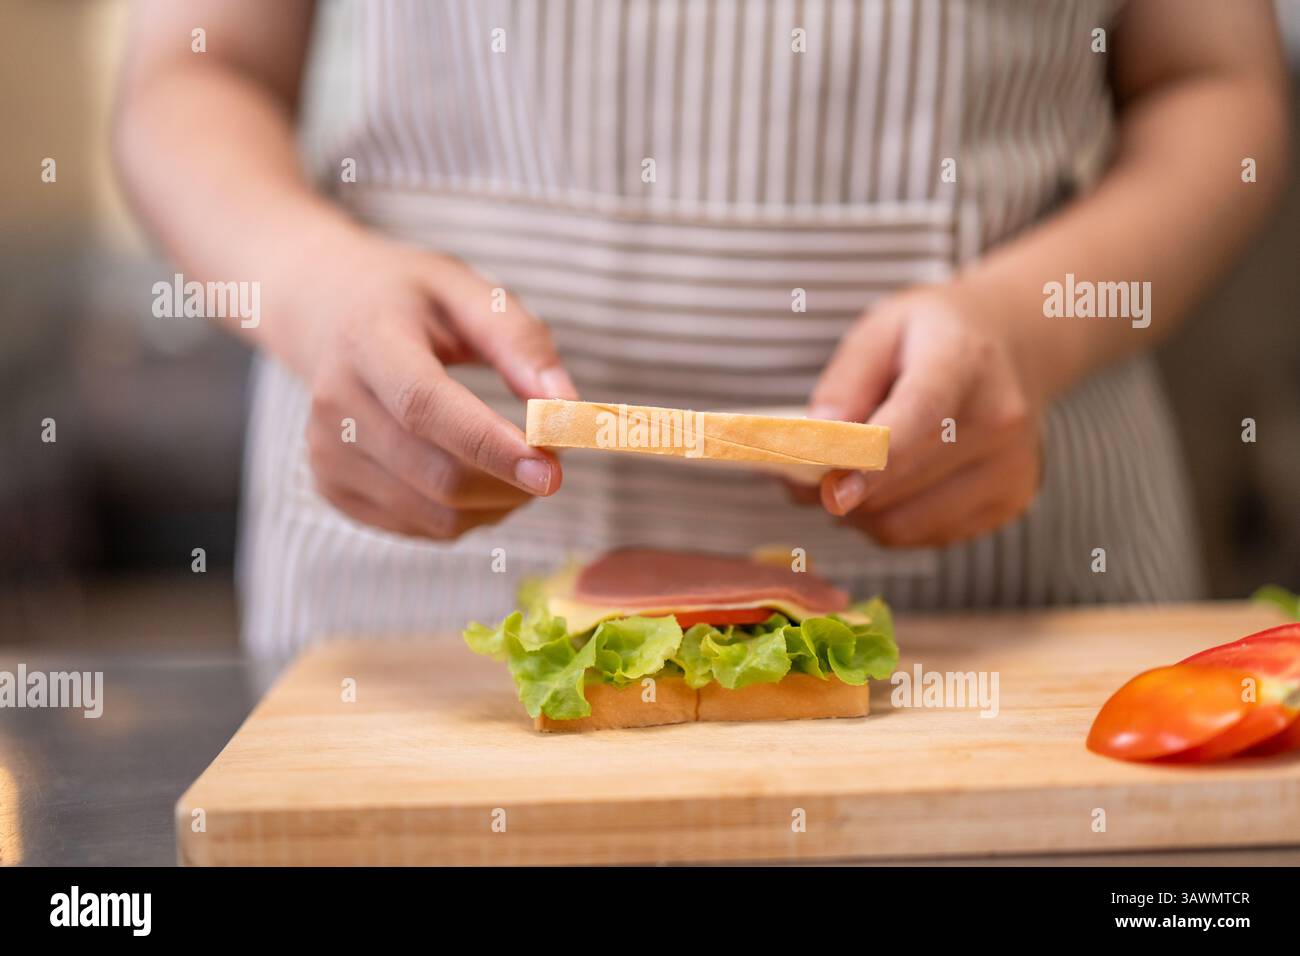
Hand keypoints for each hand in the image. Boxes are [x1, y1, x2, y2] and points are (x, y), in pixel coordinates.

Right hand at [293, 233, 577, 539]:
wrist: (326, 312)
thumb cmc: (410, 301)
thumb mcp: (467, 292)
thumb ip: (520, 342)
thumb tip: (564, 407)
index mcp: (367, 340)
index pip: (425, 406)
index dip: (490, 445)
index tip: (551, 470)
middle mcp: (335, 402)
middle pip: (437, 474)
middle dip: (512, 482)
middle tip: (554, 461)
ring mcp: (327, 453)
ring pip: (437, 514)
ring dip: (498, 502)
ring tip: (514, 461)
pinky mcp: (333, 489)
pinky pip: (424, 528)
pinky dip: (468, 513)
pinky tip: (473, 472)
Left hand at [803, 285, 1042, 547]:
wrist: (1014, 345)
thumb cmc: (933, 338)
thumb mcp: (881, 328)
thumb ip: (846, 380)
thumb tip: (820, 437)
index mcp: (964, 363)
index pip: (920, 417)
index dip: (873, 461)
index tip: (831, 492)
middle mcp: (999, 421)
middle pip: (899, 484)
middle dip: (839, 488)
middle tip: (805, 474)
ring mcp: (1010, 468)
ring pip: (904, 525)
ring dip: (860, 513)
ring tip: (849, 477)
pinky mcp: (1010, 503)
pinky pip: (924, 536)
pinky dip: (893, 521)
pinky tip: (892, 486)